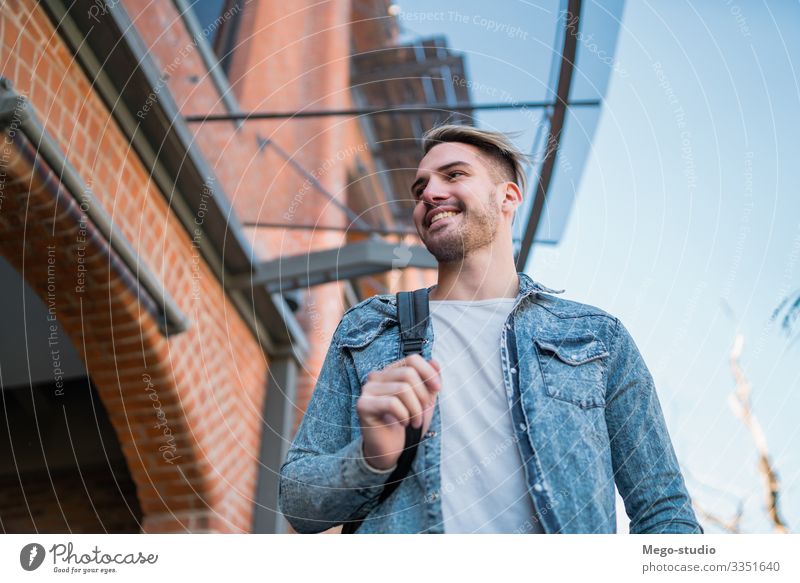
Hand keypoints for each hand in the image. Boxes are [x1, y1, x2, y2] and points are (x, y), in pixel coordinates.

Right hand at [356, 355, 440, 470]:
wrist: (392, 450)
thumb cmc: (407, 424)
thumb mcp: (425, 401)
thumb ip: (430, 381)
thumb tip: (435, 362)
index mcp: (391, 372)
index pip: (412, 359)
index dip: (428, 373)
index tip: (438, 389)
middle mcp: (376, 377)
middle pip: (409, 374)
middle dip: (422, 396)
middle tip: (422, 413)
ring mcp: (368, 390)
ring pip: (402, 389)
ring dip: (415, 410)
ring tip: (415, 422)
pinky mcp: (363, 405)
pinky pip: (392, 403)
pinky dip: (404, 416)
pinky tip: (403, 423)